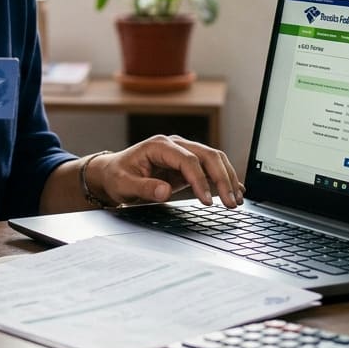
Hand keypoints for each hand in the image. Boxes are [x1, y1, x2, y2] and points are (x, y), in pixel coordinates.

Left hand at [91, 135, 243, 207]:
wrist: (112, 173)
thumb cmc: (117, 176)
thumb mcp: (124, 185)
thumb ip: (145, 187)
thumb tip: (165, 191)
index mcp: (159, 146)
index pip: (188, 160)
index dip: (200, 180)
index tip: (207, 201)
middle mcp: (174, 145)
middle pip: (207, 155)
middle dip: (222, 179)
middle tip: (230, 202)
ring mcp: (183, 152)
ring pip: (214, 159)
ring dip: (227, 178)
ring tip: (236, 200)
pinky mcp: (187, 163)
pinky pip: (210, 167)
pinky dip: (224, 178)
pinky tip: (235, 191)